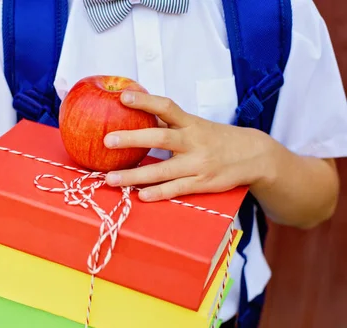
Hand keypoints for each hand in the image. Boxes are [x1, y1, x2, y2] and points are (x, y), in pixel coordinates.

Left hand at [103, 91, 276, 201]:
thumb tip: (136, 112)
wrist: (254, 156)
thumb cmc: (216, 139)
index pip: (166, 107)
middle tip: (108, 140)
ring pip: (162, 170)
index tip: (123, 97)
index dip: (145, 100)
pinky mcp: (202, 184)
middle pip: (160, 138)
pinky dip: (158, 193)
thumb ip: (169, 122)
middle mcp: (193, 142)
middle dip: (132, 139)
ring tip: (111, 179)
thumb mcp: (196, 125)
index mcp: (191, 123)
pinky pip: (176, 189)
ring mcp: (197, 164)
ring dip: (135, 176)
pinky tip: (140, 196)